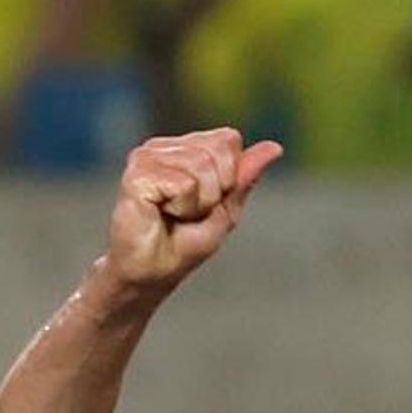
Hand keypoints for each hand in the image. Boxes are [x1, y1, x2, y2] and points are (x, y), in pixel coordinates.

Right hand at [100, 128, 284, 295]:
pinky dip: (182, 207)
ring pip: (201, 165)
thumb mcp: (226, 209)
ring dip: (197, 202)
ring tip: (174, 214)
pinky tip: (161, 213)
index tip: (207, 202)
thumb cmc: (184, 243)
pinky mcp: (136, 174)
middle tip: (188, 212)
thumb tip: (275, 147)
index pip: (228, 139)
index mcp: (185, 148)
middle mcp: (164, 146)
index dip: (229, 175)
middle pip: (218, 149)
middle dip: (215, 189)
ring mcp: (147, 157)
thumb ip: (245, 177)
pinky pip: (184, 184)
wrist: (151, 273)